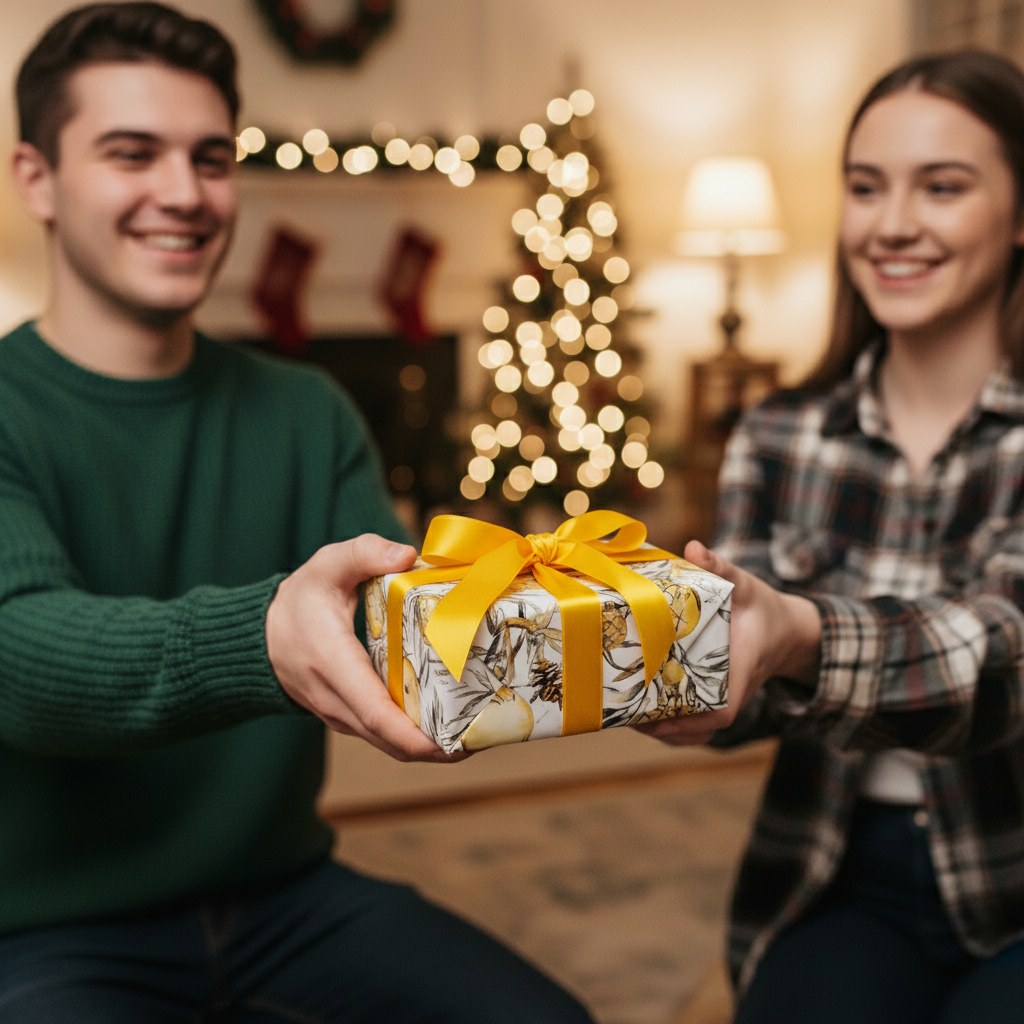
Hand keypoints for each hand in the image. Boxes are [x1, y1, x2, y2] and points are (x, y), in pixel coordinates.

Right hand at [266, 534, 462, 762]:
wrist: (262, 635)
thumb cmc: (301, 598)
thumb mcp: (328, 565)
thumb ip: (364, 553)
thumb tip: (407, 555)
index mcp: (332, 663)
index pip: (374, 711)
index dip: (414, 735)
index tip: (453, 745)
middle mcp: (335, 699)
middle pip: (389, 739)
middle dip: (438, 748)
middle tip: (485, 737)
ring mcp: (339, 714)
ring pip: (387, 743)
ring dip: (430, 747)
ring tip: (475, 733)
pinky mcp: (347, 717)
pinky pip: (382, 735)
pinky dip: (414, 737)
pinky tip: (447, 723)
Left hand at [637, 539, 820, 745]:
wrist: (784, 630)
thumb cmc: (761, 608)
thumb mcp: (746, 584)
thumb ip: (721, 567)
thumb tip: (694, 547)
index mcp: (741, 672)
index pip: (722, 711)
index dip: (691, 722)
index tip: (659, 720)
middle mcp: (731, 693)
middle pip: (698, 729)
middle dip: (662, 727)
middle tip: (622, 711)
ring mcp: (722, 699)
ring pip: (693, 730)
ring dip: (660, 729)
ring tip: (624, 714)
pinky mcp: (713, 697)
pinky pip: (692, 721)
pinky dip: (668, 724)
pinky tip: (639, 711)